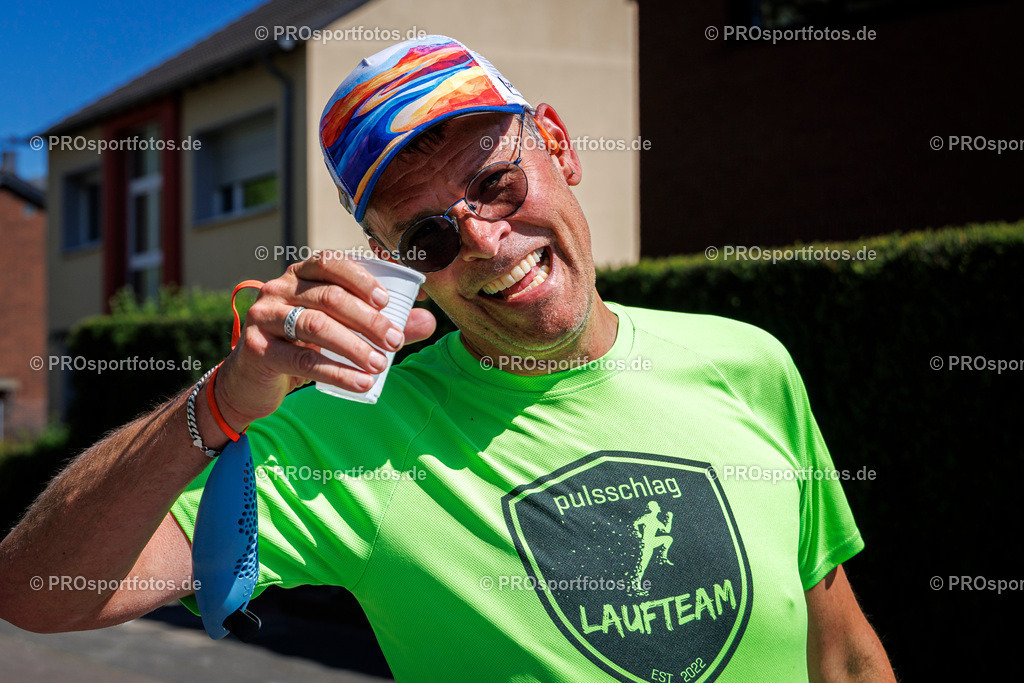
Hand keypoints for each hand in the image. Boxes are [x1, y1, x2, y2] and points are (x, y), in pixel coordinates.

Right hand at [213, 251, 436, 427]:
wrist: (251, 380)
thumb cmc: (302, 346)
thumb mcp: (340, 331)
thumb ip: (381, 324)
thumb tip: (427, 321)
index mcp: (300, 275)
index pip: (330, 262)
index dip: (361, 278)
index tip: (388, 301)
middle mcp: (278, 288)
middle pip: (328, 297)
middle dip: (367, 319)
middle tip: (394, 341)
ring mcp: (264, 317)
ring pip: (316, 325)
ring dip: (355, 346)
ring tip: (381, 364)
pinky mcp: (257, 349)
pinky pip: (303, 360)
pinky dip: (337, 372)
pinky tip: (362, 383)